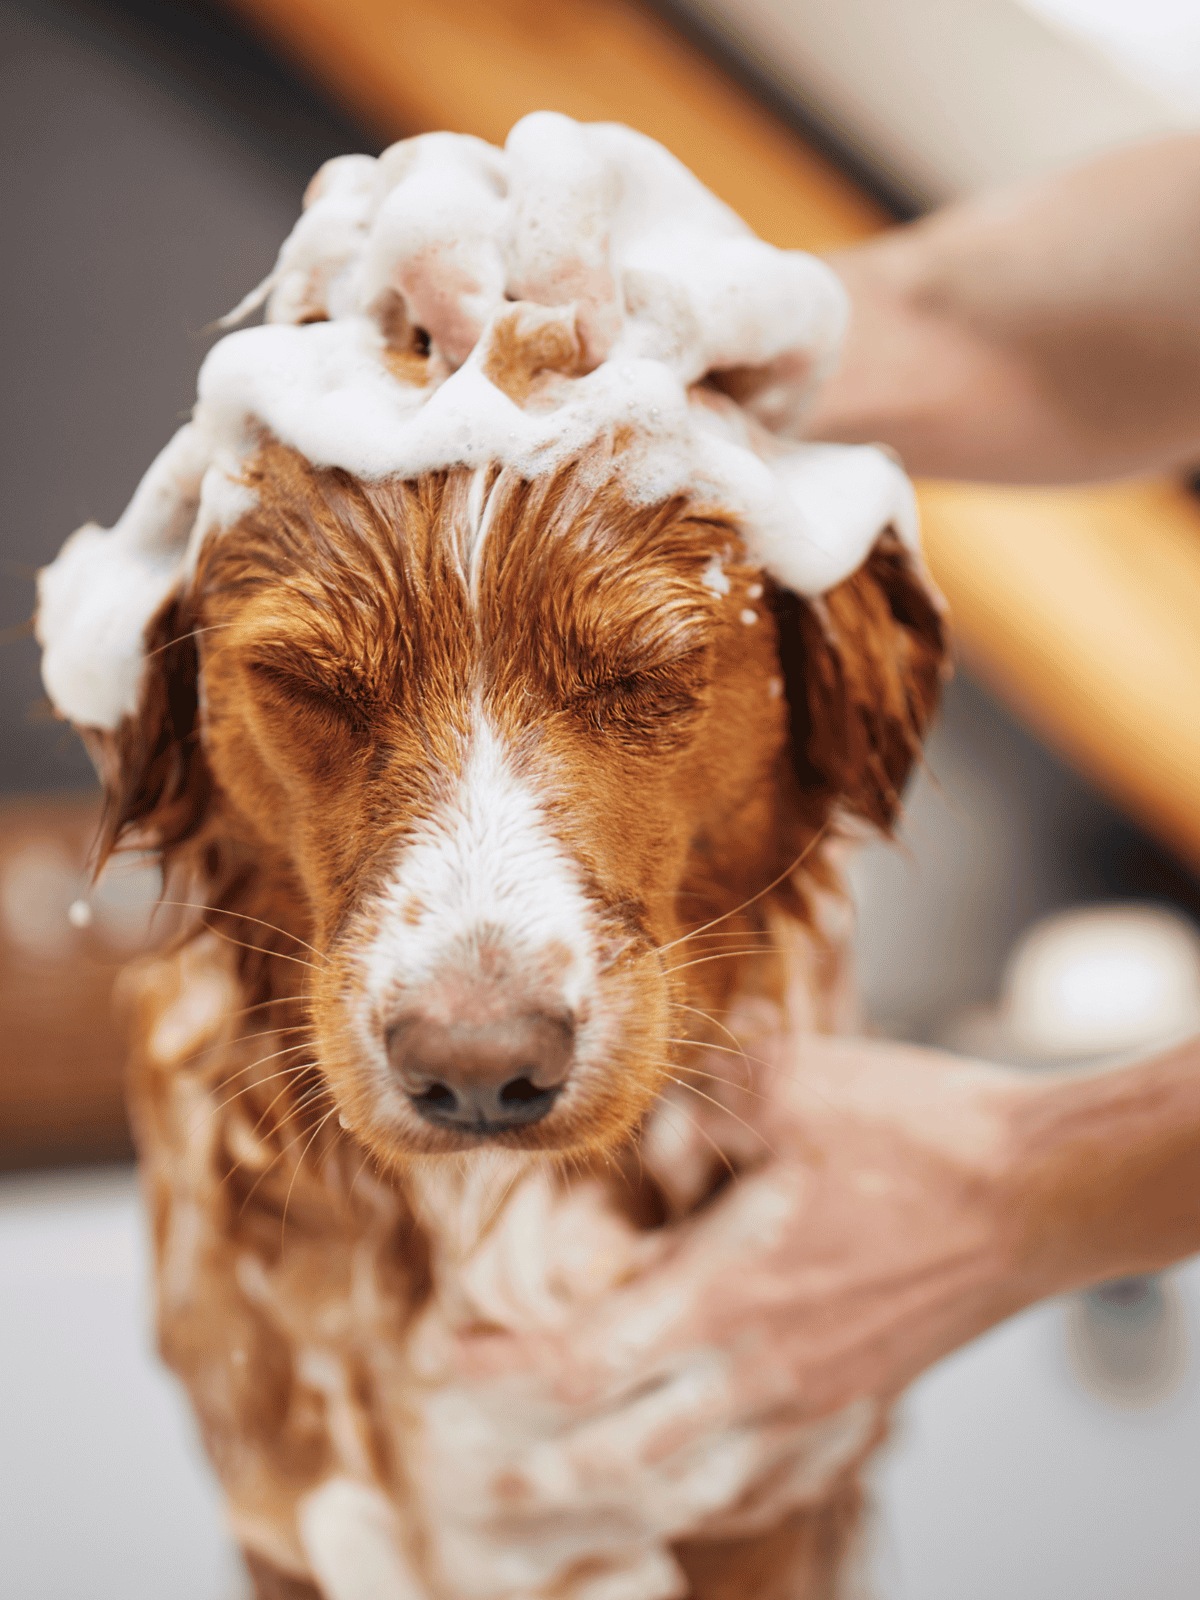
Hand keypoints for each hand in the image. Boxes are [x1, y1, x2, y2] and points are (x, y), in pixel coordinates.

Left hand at [408, 1035, 1036, 1588]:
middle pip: (621, 1453)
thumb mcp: (780, 1082)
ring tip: (565, 1507)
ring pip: (690, 1484)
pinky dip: (708, 1496)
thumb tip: (638, 1155)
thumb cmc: (910, 1130)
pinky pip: (766, 1478)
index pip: (578, 1358)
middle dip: (541, 1471)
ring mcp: (814, 1399)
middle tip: (484, 1481)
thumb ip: (686, 1116)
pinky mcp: (858, 1399)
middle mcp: (759, 1368)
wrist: (1032, 1188)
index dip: (500, 1368)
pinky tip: (688, 1491)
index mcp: (725, 1294)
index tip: (444, 1363)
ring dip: (614, 1500)